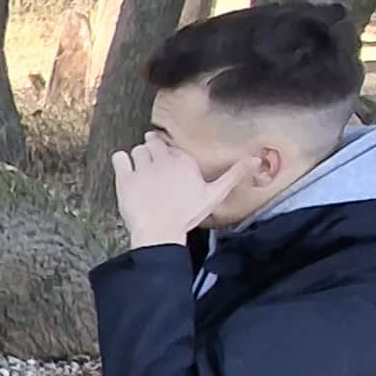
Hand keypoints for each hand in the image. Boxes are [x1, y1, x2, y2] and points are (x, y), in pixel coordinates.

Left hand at [112, 138, 255, 249]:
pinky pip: (119, 157)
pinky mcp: (125, 178)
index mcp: (184, 161)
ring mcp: (143, 168)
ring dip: (138, 156)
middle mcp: (164, 160)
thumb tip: (256, 160)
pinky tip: (125, 169)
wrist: (160, 232)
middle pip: (153, 143)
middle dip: (153, 151)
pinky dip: (121, 161)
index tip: (168, 160)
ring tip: (141, 169)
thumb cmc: (187, 215)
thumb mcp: (215, 195)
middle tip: (153, 162)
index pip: (173, 146)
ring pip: (138, 150)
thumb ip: (234, 175)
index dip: (168, 153)